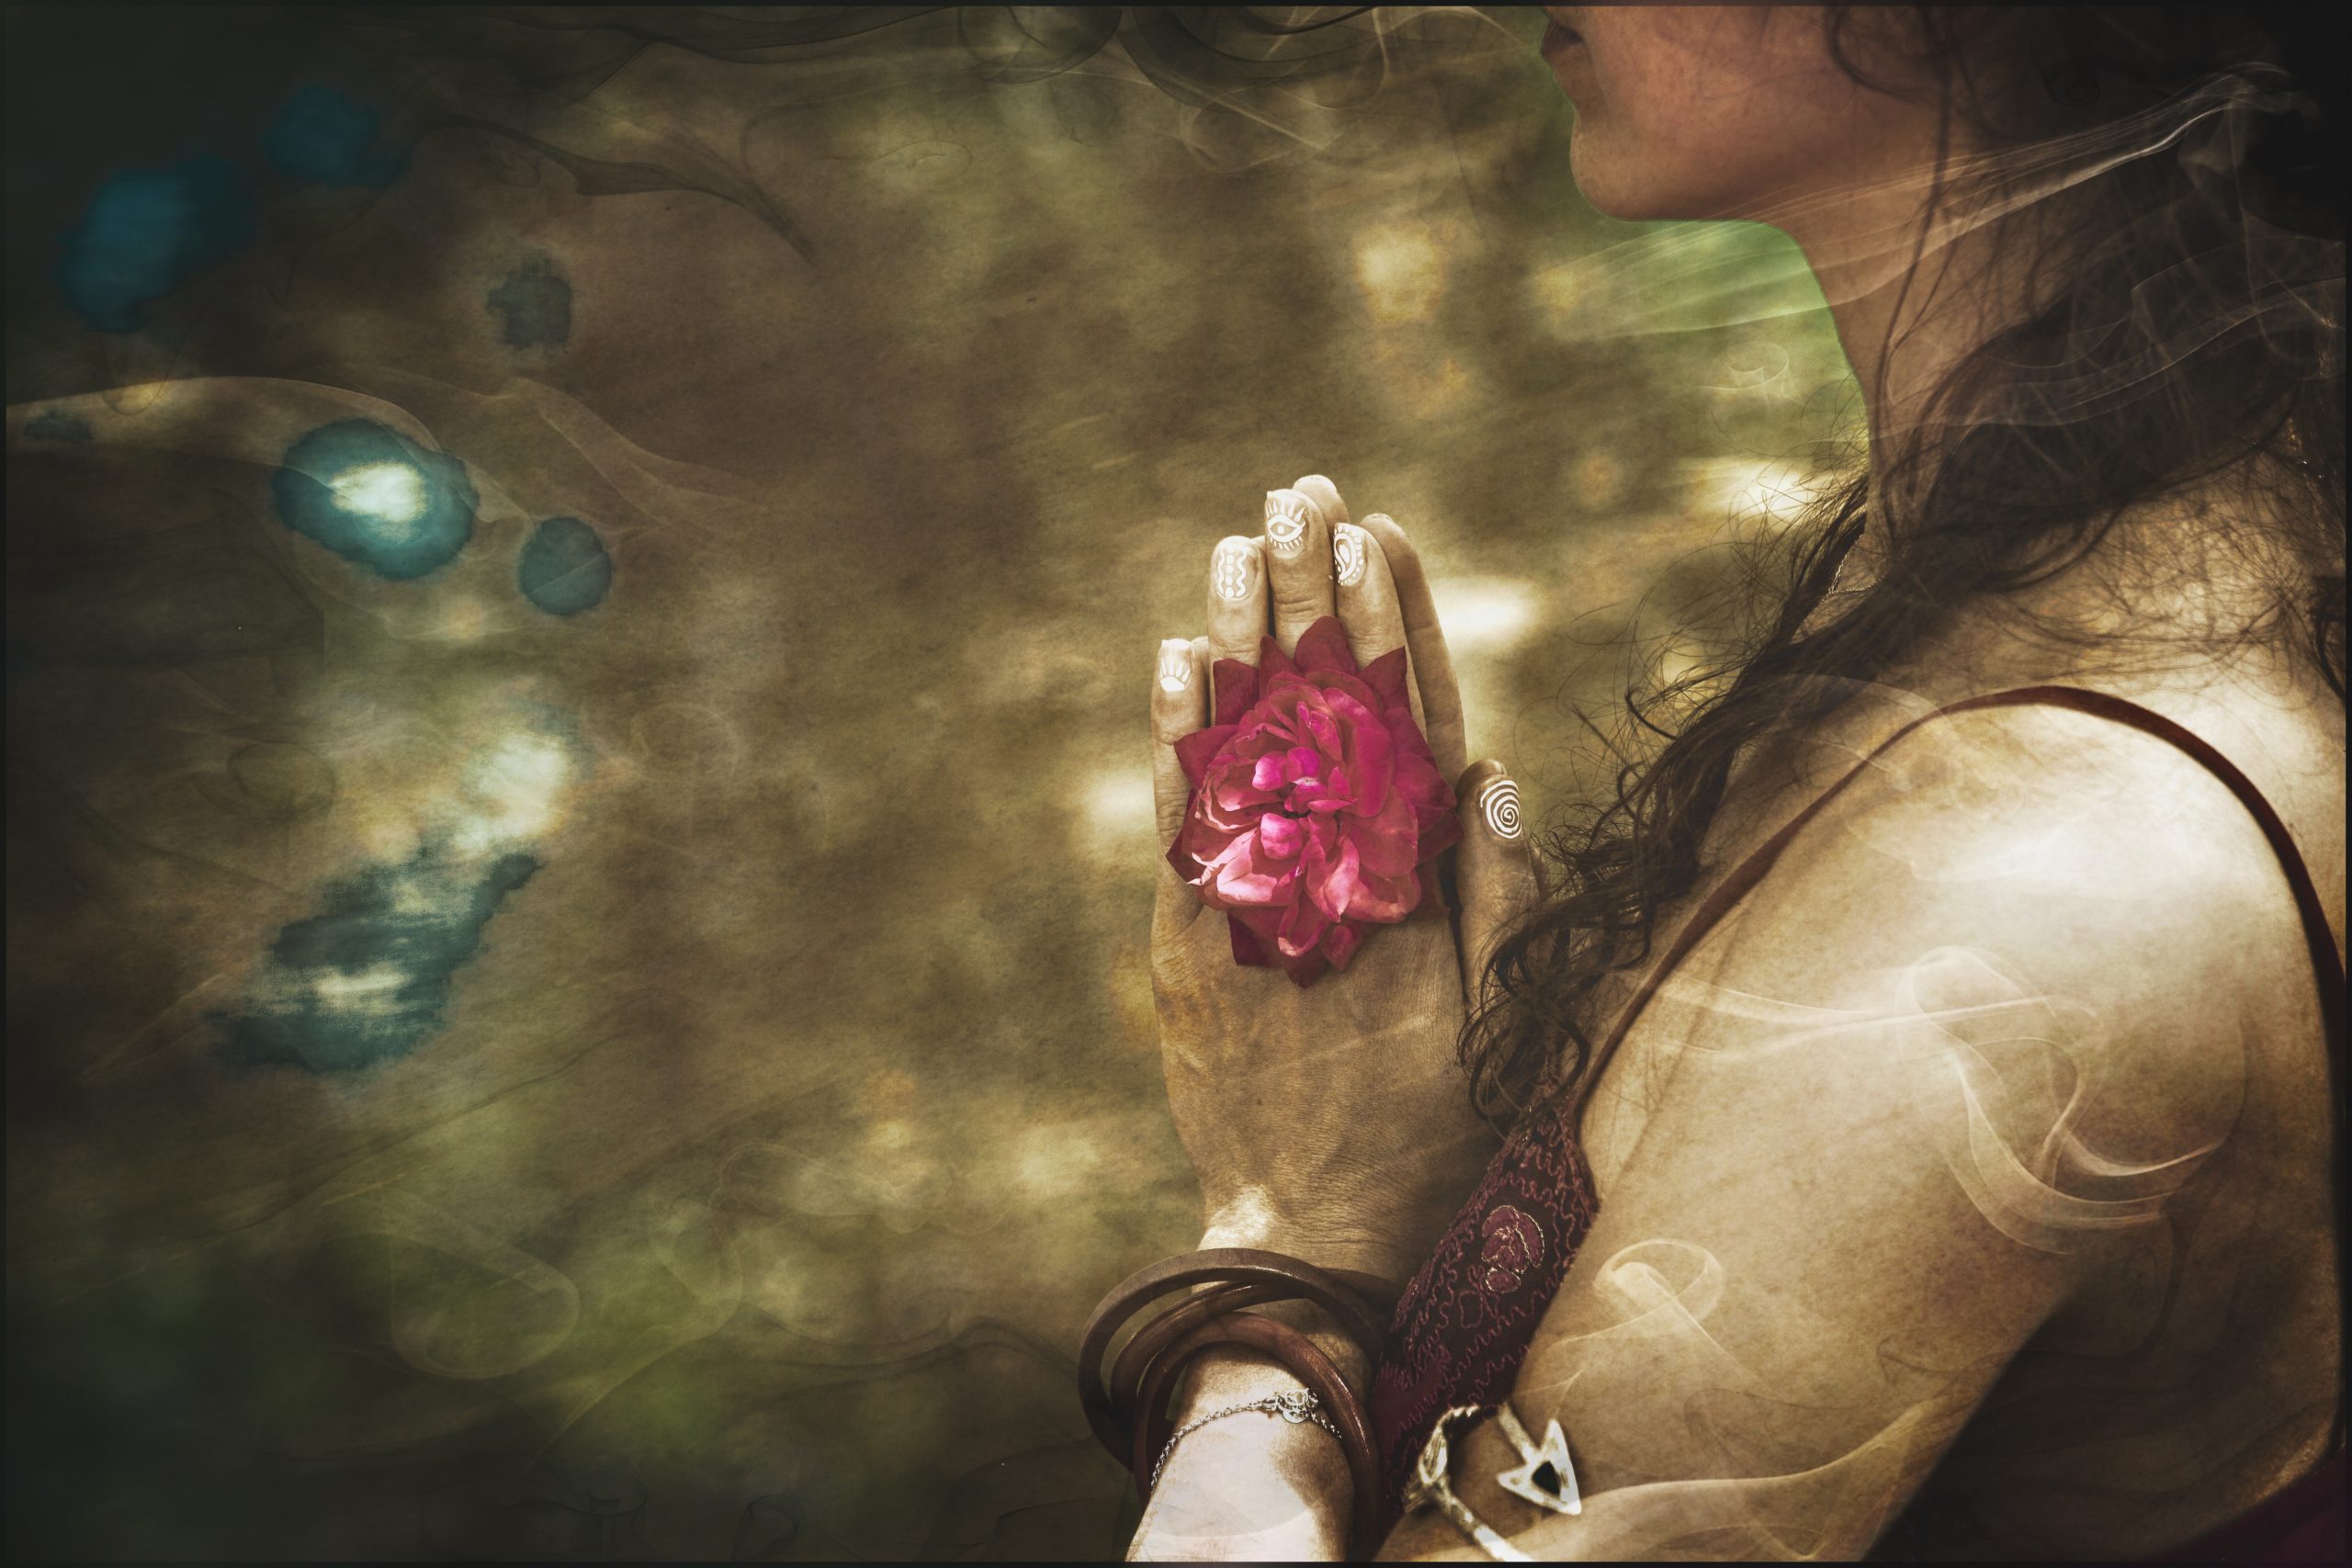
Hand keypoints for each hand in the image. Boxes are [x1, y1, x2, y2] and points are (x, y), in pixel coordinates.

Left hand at [1146, 474, 1536, 1286]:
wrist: (1312, 1228)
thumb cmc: (1432, 1130)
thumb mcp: (1510, 1022)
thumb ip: (1504, 896)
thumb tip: (1493, 773)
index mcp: (1417, 878)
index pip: (1406, 716)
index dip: (1392, 619)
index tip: (1378, 532)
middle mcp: (1330, 868)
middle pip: (1319, 702)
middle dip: (1310, 590)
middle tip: (1301, 492)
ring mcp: (1254, 896)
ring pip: (1247, 737)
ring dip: (1242, 633)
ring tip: (1240, 539)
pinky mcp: (1188, 933)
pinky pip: (1179, 811)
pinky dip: (1175, 732)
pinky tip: (1173, 656)